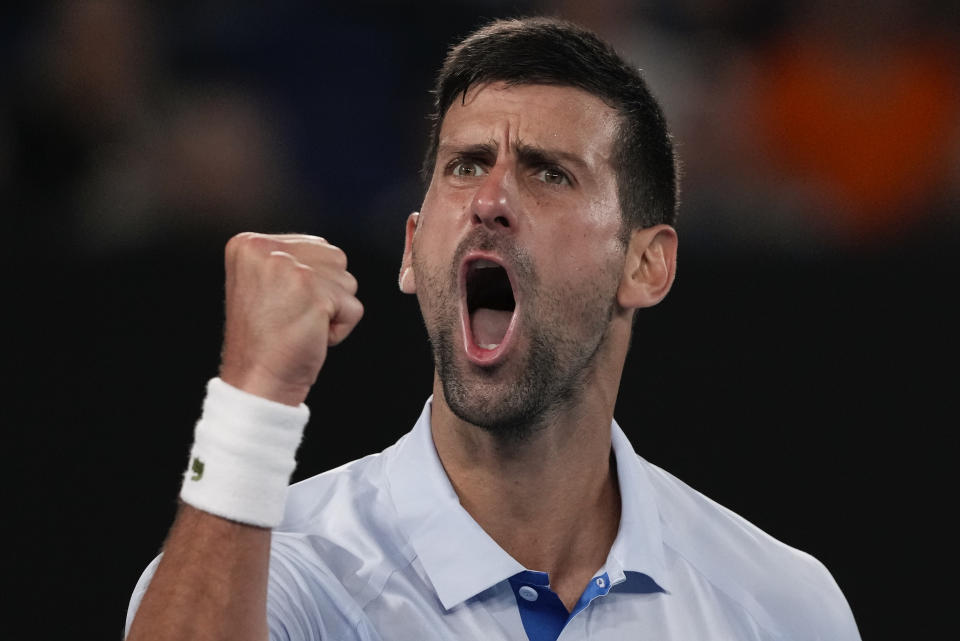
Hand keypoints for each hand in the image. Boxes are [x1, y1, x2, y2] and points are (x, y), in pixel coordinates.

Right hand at [218, 233, 363, 405]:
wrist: (256, 379)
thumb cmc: (265, 339)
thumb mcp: (263, 283)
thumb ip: (289, 259)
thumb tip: (326, 251)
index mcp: (249, 243)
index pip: (315, 246)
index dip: (311, 282)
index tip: (282, 305)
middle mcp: (266, 249)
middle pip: (335, 258)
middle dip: (326, 292)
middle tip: (292, 316)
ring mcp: (290, 269)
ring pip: (347, 280)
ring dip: (334, 308)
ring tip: (300, 324)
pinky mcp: (314, 293)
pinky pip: (353, 308)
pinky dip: (340, 328)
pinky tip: (311, 336)